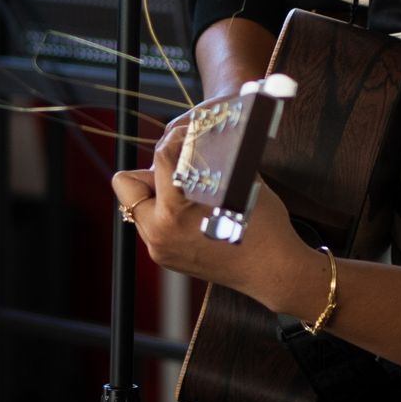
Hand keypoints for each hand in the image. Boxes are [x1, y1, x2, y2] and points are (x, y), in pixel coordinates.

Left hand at [111, 116, 323, 317]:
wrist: (273, 270)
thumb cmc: (262, 224)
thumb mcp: (238, 181)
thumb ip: (213, 156)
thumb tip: (202, 131)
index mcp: (173, 212)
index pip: (161, 157)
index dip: (177, 137)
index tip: (190, 133)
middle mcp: (158, 233)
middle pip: (127, 183)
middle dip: (152, 169)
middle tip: (181, 165)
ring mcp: (159, 249)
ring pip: (137, 205)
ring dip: (156, 191)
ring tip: (187, 187)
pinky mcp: (166, 258)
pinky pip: (151, 223)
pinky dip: (165, 210)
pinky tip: (192, 207)